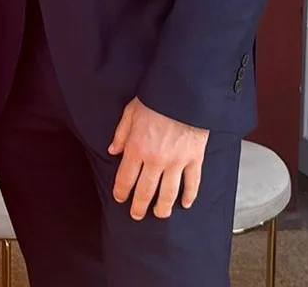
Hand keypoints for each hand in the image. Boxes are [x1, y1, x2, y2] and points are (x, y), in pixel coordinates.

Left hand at [108, 98, 208, 219]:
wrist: (184, 93)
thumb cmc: (156, 99)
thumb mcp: (131, 111)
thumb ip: (121, 133)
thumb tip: (113, 150)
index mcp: (137, 148)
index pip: (125, 179)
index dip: (121, 192)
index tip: (120, 198)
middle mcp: (155, 160)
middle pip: (145, 192)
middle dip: (139, 206)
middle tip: (137, 214)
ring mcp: (176, 162)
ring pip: (168, 193)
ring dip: (163, 208)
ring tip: (159, 214)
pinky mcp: (194, 159)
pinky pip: (192, 183)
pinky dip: (189, 196)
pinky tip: (185, 204)